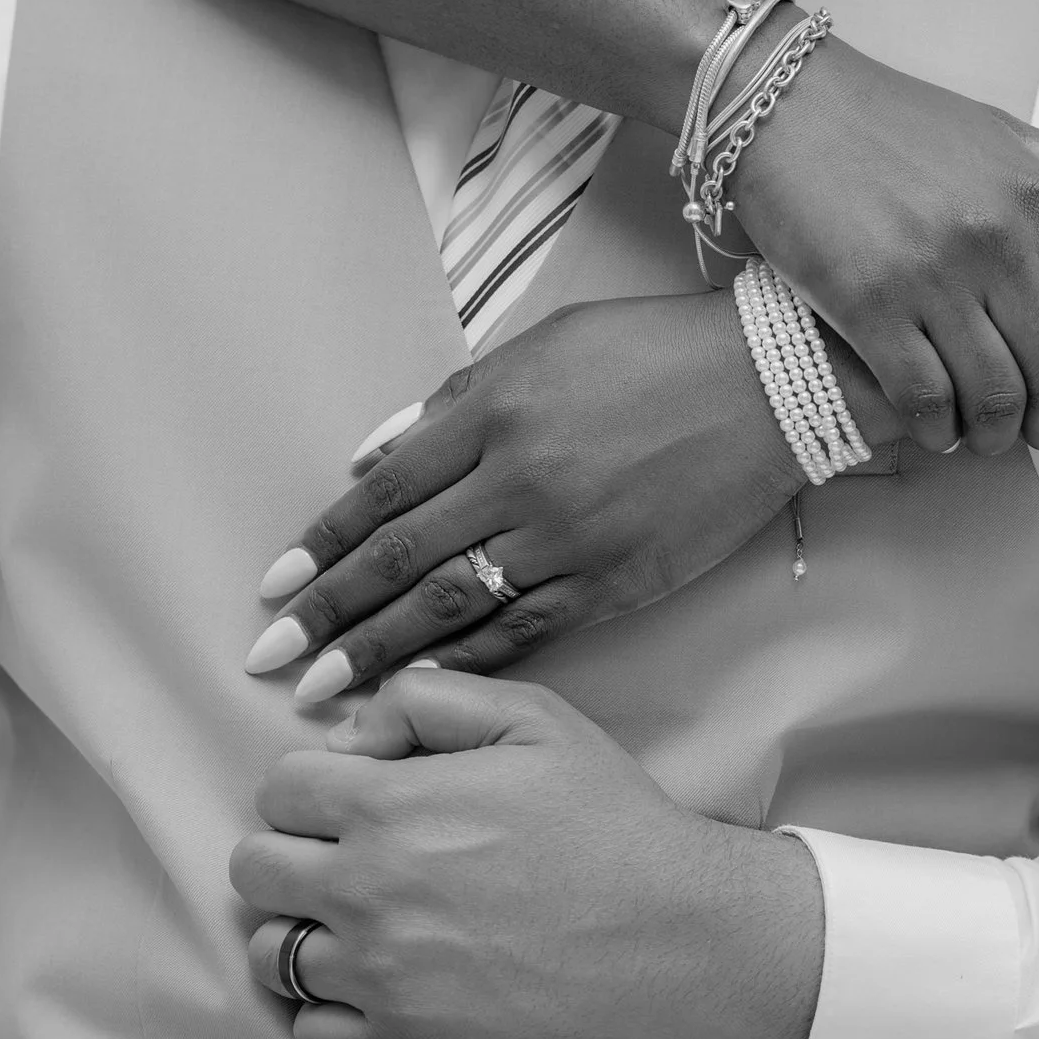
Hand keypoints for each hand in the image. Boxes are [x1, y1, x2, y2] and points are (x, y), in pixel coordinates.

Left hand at [234, 675, 820, 1038]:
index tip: (351, 793)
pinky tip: (387, 974)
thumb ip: (429, 698)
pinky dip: (334, 1005)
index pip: (279, 789)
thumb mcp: (534, 717)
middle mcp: (367, 895)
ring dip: (309, 927)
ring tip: (373, 915)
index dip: (312, 782)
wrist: (671, 932)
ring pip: (273, 953)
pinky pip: (311, 1032)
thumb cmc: (607, 818)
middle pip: (254, 870)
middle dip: (295, 848)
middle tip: (354, 851)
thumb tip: (351, 729)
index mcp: (392, 807)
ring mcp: (379, 981)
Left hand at [244, 293, 819, 698]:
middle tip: (268, 659)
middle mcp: (520, 476)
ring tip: (321, 693)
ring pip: (450, 607)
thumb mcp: (545, 345)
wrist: (770, 384)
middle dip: (328, 611)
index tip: (273, 585)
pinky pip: (520, 631)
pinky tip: (418, 690)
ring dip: (377, 652)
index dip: (324, 542)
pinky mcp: (612, 580)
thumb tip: (374, 454)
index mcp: (497, 408)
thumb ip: (456, 402)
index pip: (385, 489)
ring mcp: (567, 537)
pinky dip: (461, 663)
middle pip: (402, 558)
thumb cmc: (653, 350)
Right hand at [731, 36, 1038, 455]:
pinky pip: (924, 400)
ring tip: (988, 433)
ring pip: (996, 397)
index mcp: (1035, 195)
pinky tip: (935, 427)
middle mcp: (994, 237)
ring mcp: (930, 273)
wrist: (783, 100)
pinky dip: (939, 431)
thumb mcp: (1000, 130)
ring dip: (999, 434)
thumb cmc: (897, 119)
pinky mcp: (866, 304)